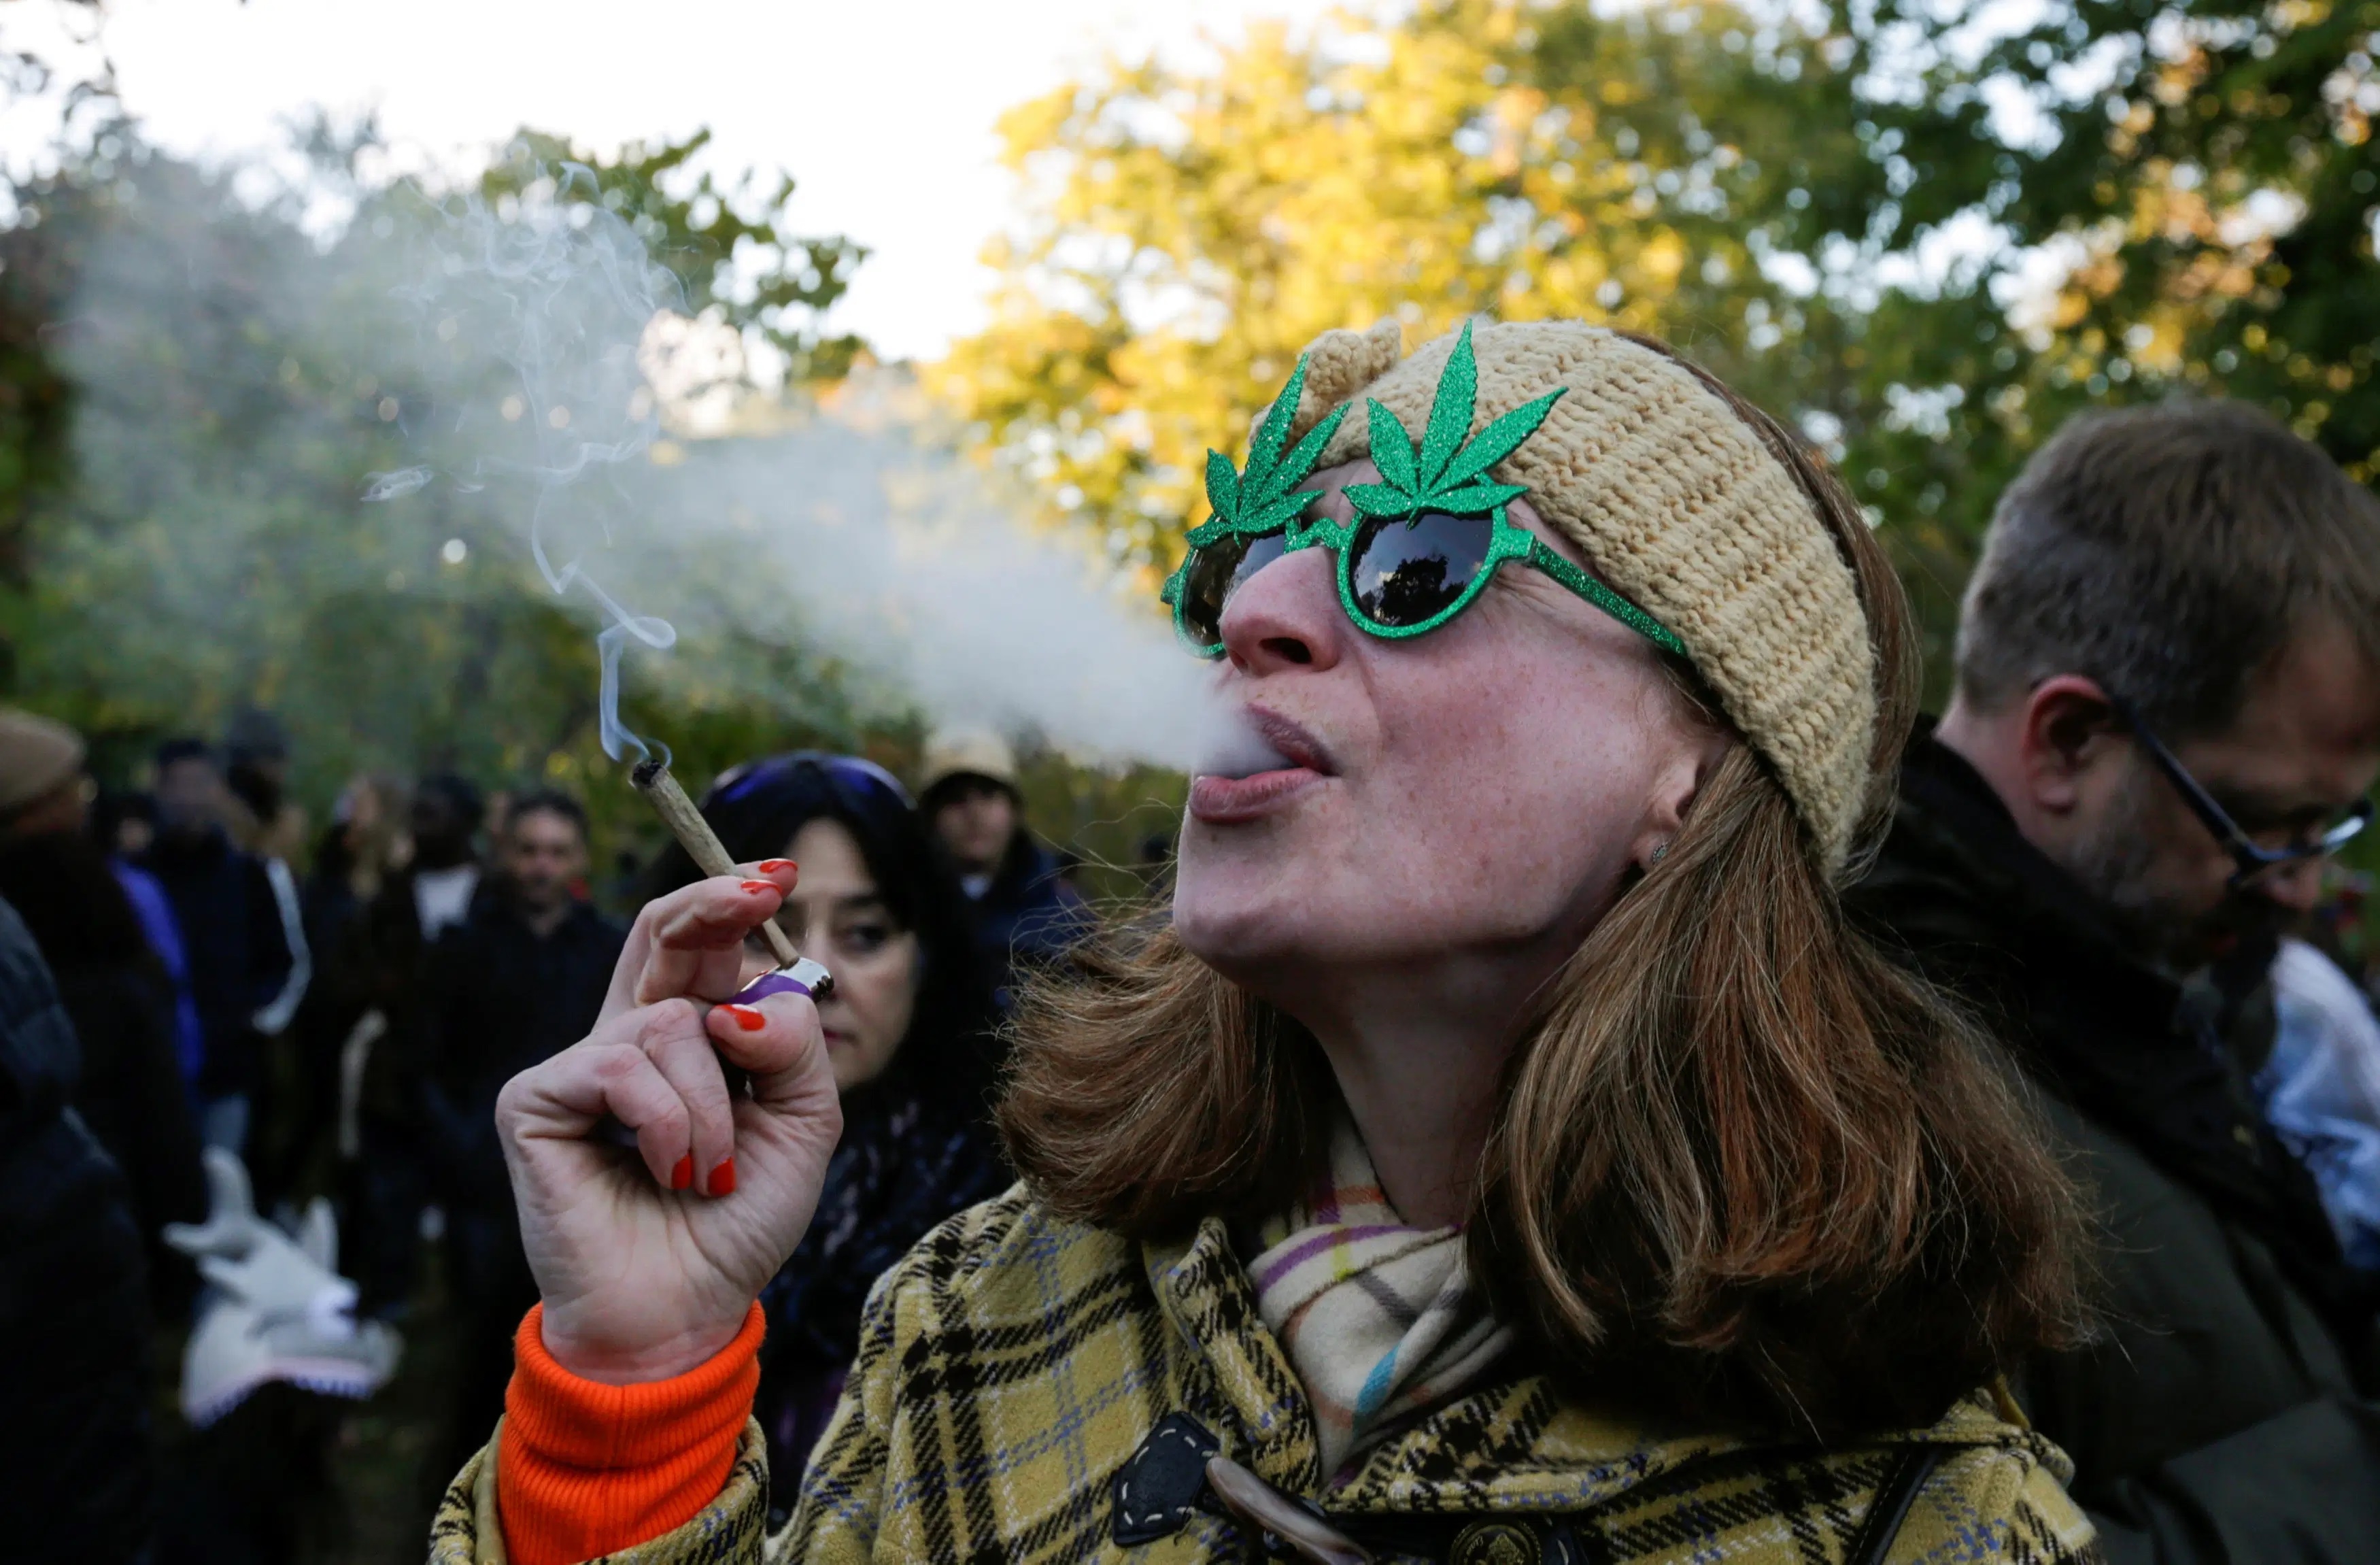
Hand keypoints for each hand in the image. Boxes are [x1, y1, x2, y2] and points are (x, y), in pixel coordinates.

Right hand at [495, 860, 841, 1383]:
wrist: (685, 1311)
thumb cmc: (738, 1221)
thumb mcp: (804, 1122)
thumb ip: (794, 1045)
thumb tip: (742, 998)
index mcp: (691, 1037)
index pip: (700, 947)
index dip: (732, 903)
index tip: (779, 877)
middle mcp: (630, 1038)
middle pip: (660, 937)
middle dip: (711, 906)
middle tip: (755, 891)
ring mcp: (580, 1065)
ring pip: (668, 1024)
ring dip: (714, 1104)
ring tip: (710, 1172)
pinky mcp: (537, 1099)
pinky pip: (621, 1067)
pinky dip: (667, 1122)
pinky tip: (669, 1172)